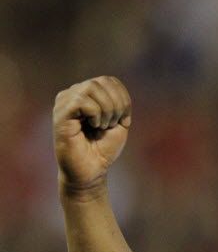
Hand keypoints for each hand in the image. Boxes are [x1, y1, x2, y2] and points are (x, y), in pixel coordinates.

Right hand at [53, 76, 131, 196]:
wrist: (92, 171)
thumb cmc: (103, 149)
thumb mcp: (119, 122)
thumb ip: (119, 102)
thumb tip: (114, 88)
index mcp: (86, 95)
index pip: (109, 81)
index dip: (123, 98)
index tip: (123, 120)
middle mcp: (72, 94)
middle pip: (102, 81)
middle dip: (117, 104)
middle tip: (113, 123)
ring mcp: (64, 103)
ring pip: (91, 87)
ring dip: (107, 109)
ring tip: (103, 126)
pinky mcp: (60, 114)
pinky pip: (82, 101)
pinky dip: (96, 114)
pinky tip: (94, 126)